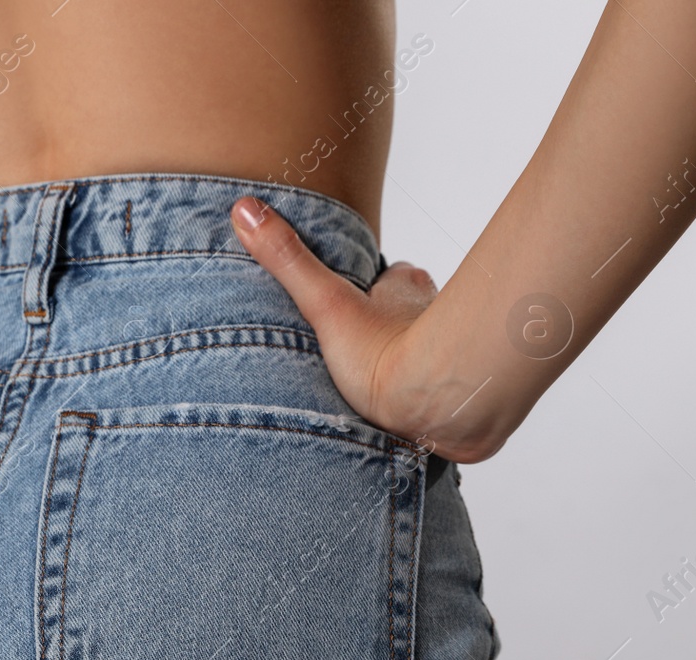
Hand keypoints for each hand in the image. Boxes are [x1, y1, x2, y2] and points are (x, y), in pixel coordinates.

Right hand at [229, 196, 482, 460]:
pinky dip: (415, 396)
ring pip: (421, 349)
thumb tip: (245, 209)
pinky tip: (393, 411)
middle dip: (384, 322)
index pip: (392, 274)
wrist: (435, 413)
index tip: (349, 295)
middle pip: (408, 311)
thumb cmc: (386, 356)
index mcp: (405, 288)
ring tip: (368, 379)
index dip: (371, 283)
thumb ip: (288, 260)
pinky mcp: (450, 396)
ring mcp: (445, 356)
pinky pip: (431, 390)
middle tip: (355, 340)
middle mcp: (432, 315)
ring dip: (400, 359)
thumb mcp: (325, 303)